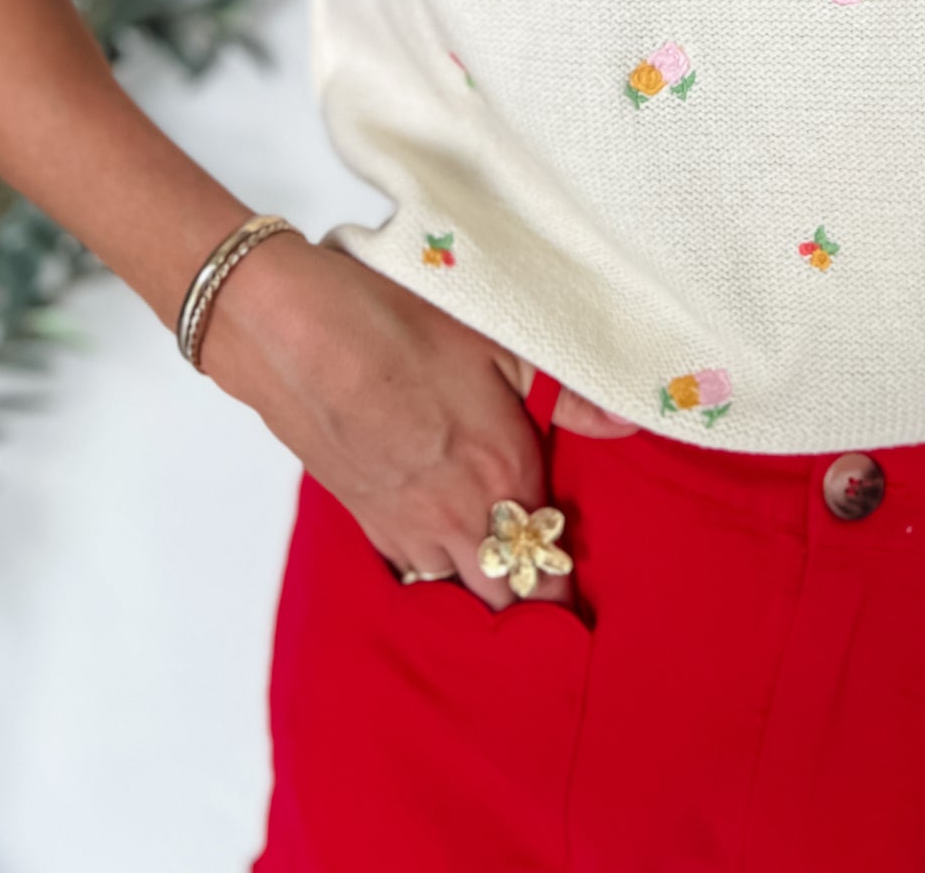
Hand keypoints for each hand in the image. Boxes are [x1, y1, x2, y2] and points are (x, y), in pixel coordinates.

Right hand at [195, 234, 639, 610]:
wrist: (295, 334)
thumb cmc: (399, 325)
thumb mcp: (497, 340)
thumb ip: (567, 392)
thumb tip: (628, 423)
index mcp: (503, 476)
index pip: (549, 566)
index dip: (568, 587)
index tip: (582, 590)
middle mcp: (458, 516)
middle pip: (504, 597)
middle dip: (529, 599)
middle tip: (549, 587)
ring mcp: (405, 524)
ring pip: (455, 585)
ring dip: (480, 583)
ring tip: (502, 567)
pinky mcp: (362, 517)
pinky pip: (411, 566)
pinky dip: (433, 565)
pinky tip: (442, 538)